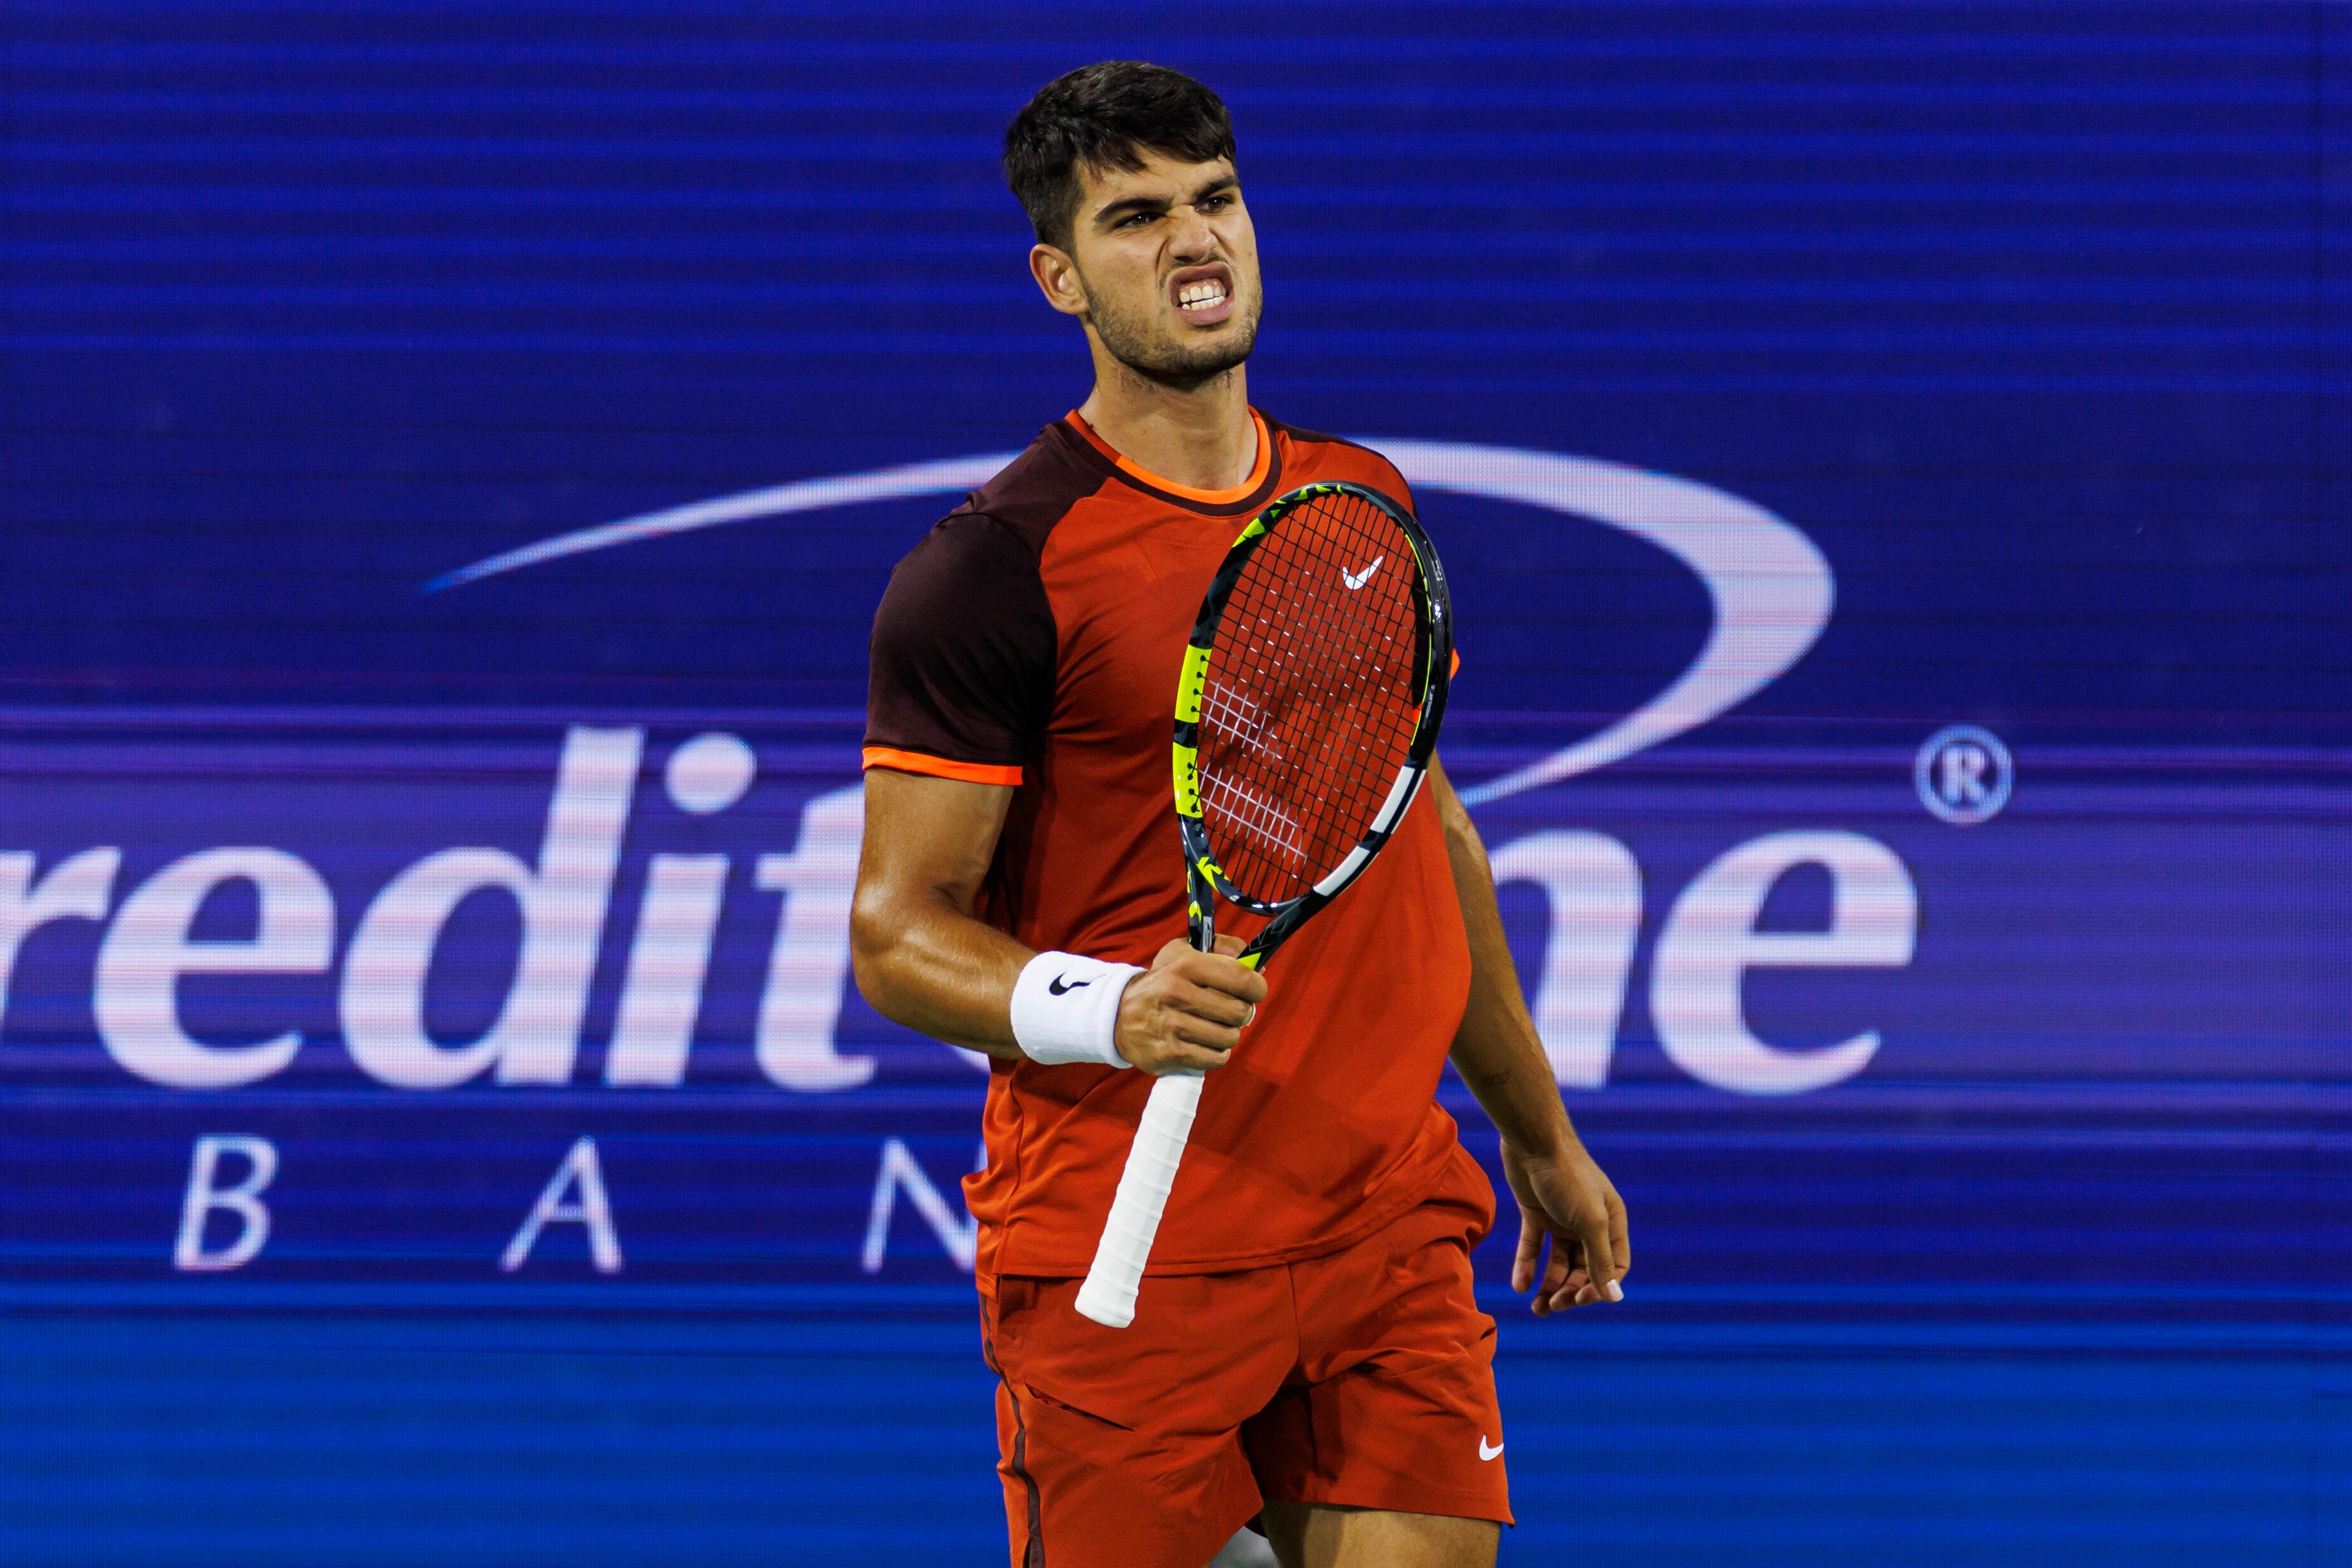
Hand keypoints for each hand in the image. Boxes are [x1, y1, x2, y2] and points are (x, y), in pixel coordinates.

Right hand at [1113, 935, 1267, 1075]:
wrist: (1118, 1015)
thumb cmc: (1162, 982)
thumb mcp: (1183, 952)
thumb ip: (1222, 948)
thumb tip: (1256, 964)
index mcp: (1185, 965)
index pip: (1240, 978)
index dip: (1257, 987)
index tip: (1255, 991)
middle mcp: (1176, 993)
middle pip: (1239, 1012)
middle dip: (1241, 1013)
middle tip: (1230, 1011)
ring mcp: (1171, 1026)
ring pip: (1229, 1037)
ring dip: (1227, 1035)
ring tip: (1213, 1027)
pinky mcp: (1169, 1054)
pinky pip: (1216, 1058)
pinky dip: (1216, 1053)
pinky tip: (1203, 1043)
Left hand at [1503, 1136, 1629, 1314]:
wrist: (1532, 1141)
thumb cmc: (1568, 1177)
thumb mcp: (1589, 1220)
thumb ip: (1600, 1260)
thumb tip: (1614, 1298)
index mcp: (1611, 1222)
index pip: (1614, 1267)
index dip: (1600, 1287)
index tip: (1580, 1300)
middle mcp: (1589, 1223)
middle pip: (1584, 1268)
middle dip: (1571, 1290)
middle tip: (1553, 1306)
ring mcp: (1562, 1219)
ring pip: (1559, 1262)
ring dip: (1549, 1286)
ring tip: (1536, 1309)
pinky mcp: (1537, 1214)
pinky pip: (1534, 1247)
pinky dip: (1527, 1266)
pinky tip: (1519, 1285)